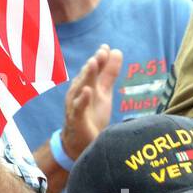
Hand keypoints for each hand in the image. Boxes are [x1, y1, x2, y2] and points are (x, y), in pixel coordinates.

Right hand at [60, 45, 120, 160]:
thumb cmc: (92, 116)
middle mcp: (79, 93)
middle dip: (94, 64)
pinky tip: (87, 91)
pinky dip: (82, 99)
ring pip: (80, 88)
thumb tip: (117, 51)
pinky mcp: (76, 120)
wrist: (81, 144)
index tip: (106, 48)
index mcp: (87, 85)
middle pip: (86, 76)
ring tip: (93, 63)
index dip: (100, 59)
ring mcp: (76, 106)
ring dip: (86, 76)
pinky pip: (78, 108)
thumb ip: (109, 73)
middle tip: (101, 52)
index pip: (94, 69)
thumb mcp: (103, 92)